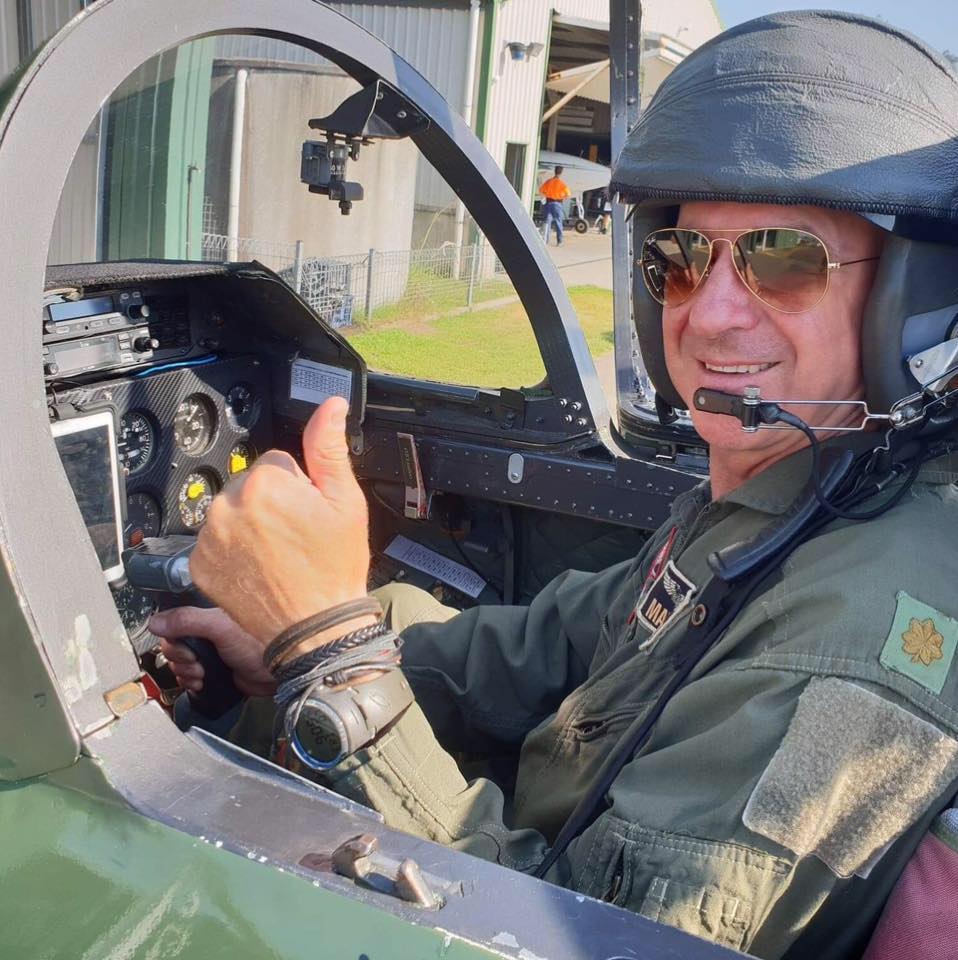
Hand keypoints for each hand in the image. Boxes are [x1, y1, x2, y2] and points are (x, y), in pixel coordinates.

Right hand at [150, 606, 275, 696]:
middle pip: (173, 647)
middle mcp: (208, 632)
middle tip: (197, 663)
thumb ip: (188, 620)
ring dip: (186, 673)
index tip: (184, 649)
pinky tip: (203, 682)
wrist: (278, 671)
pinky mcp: (214, 671)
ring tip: (203, 674)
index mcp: (208, 616)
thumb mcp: (220, 627)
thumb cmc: (259, 643)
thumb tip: (156, 621)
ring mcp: (210, 652)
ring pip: (179, 664)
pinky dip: (191, 682)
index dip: (173, 641)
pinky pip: (189, 677)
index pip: (174, 625)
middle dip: (181, 660)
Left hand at [189, 396, 371, 651]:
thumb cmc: (334, 567)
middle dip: (271, 505)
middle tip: (295, 537)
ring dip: (250, 526)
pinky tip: (257, 567)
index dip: (299, 488)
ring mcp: (209, 536)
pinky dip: (232, 551)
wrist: (315, 626)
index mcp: (266, 482)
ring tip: (278, 555)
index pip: (278, 464)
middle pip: (251, 486)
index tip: (308, 515)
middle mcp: (229, 504)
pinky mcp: (198, 563)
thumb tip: (331, 406)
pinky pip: (214, 541)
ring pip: (232, 512)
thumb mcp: (345, 502)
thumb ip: (329, 448)